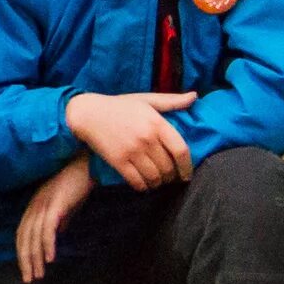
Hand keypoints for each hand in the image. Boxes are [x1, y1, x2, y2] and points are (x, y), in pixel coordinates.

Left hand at [15, 153, 92, 283]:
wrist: (88, 165)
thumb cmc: (78, 185)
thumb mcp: (67, 206)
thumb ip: (61, 219)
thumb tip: (59, 233)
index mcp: (35, 206)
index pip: (22, 234)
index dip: (23, 253)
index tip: (28, 271)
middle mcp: (35, 205)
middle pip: (24, 237)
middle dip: (25, 260)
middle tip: (29, 280)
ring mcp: (44, 204)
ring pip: (34, 235)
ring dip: (35, 257)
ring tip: (39, 274)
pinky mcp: (56, 203)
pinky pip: (48, 227)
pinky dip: (47, 244)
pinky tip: (50, 258)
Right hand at [62, 89, 197, 190]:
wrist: (88, 113)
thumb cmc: (119, 106)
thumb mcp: (146, 100)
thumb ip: (172, 101)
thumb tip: (195, 97)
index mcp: (157, 123)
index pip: (181, 150)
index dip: (187, 167)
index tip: (187, 174)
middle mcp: (146, 138)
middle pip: (168, 167)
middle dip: (171, 176)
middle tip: (170, 178)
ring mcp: (132, 151)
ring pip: (154, 177)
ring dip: (158, 183)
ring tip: (157, 181)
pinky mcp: (118, 161)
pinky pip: (137, 182)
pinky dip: (144, 186)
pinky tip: (144, 184)